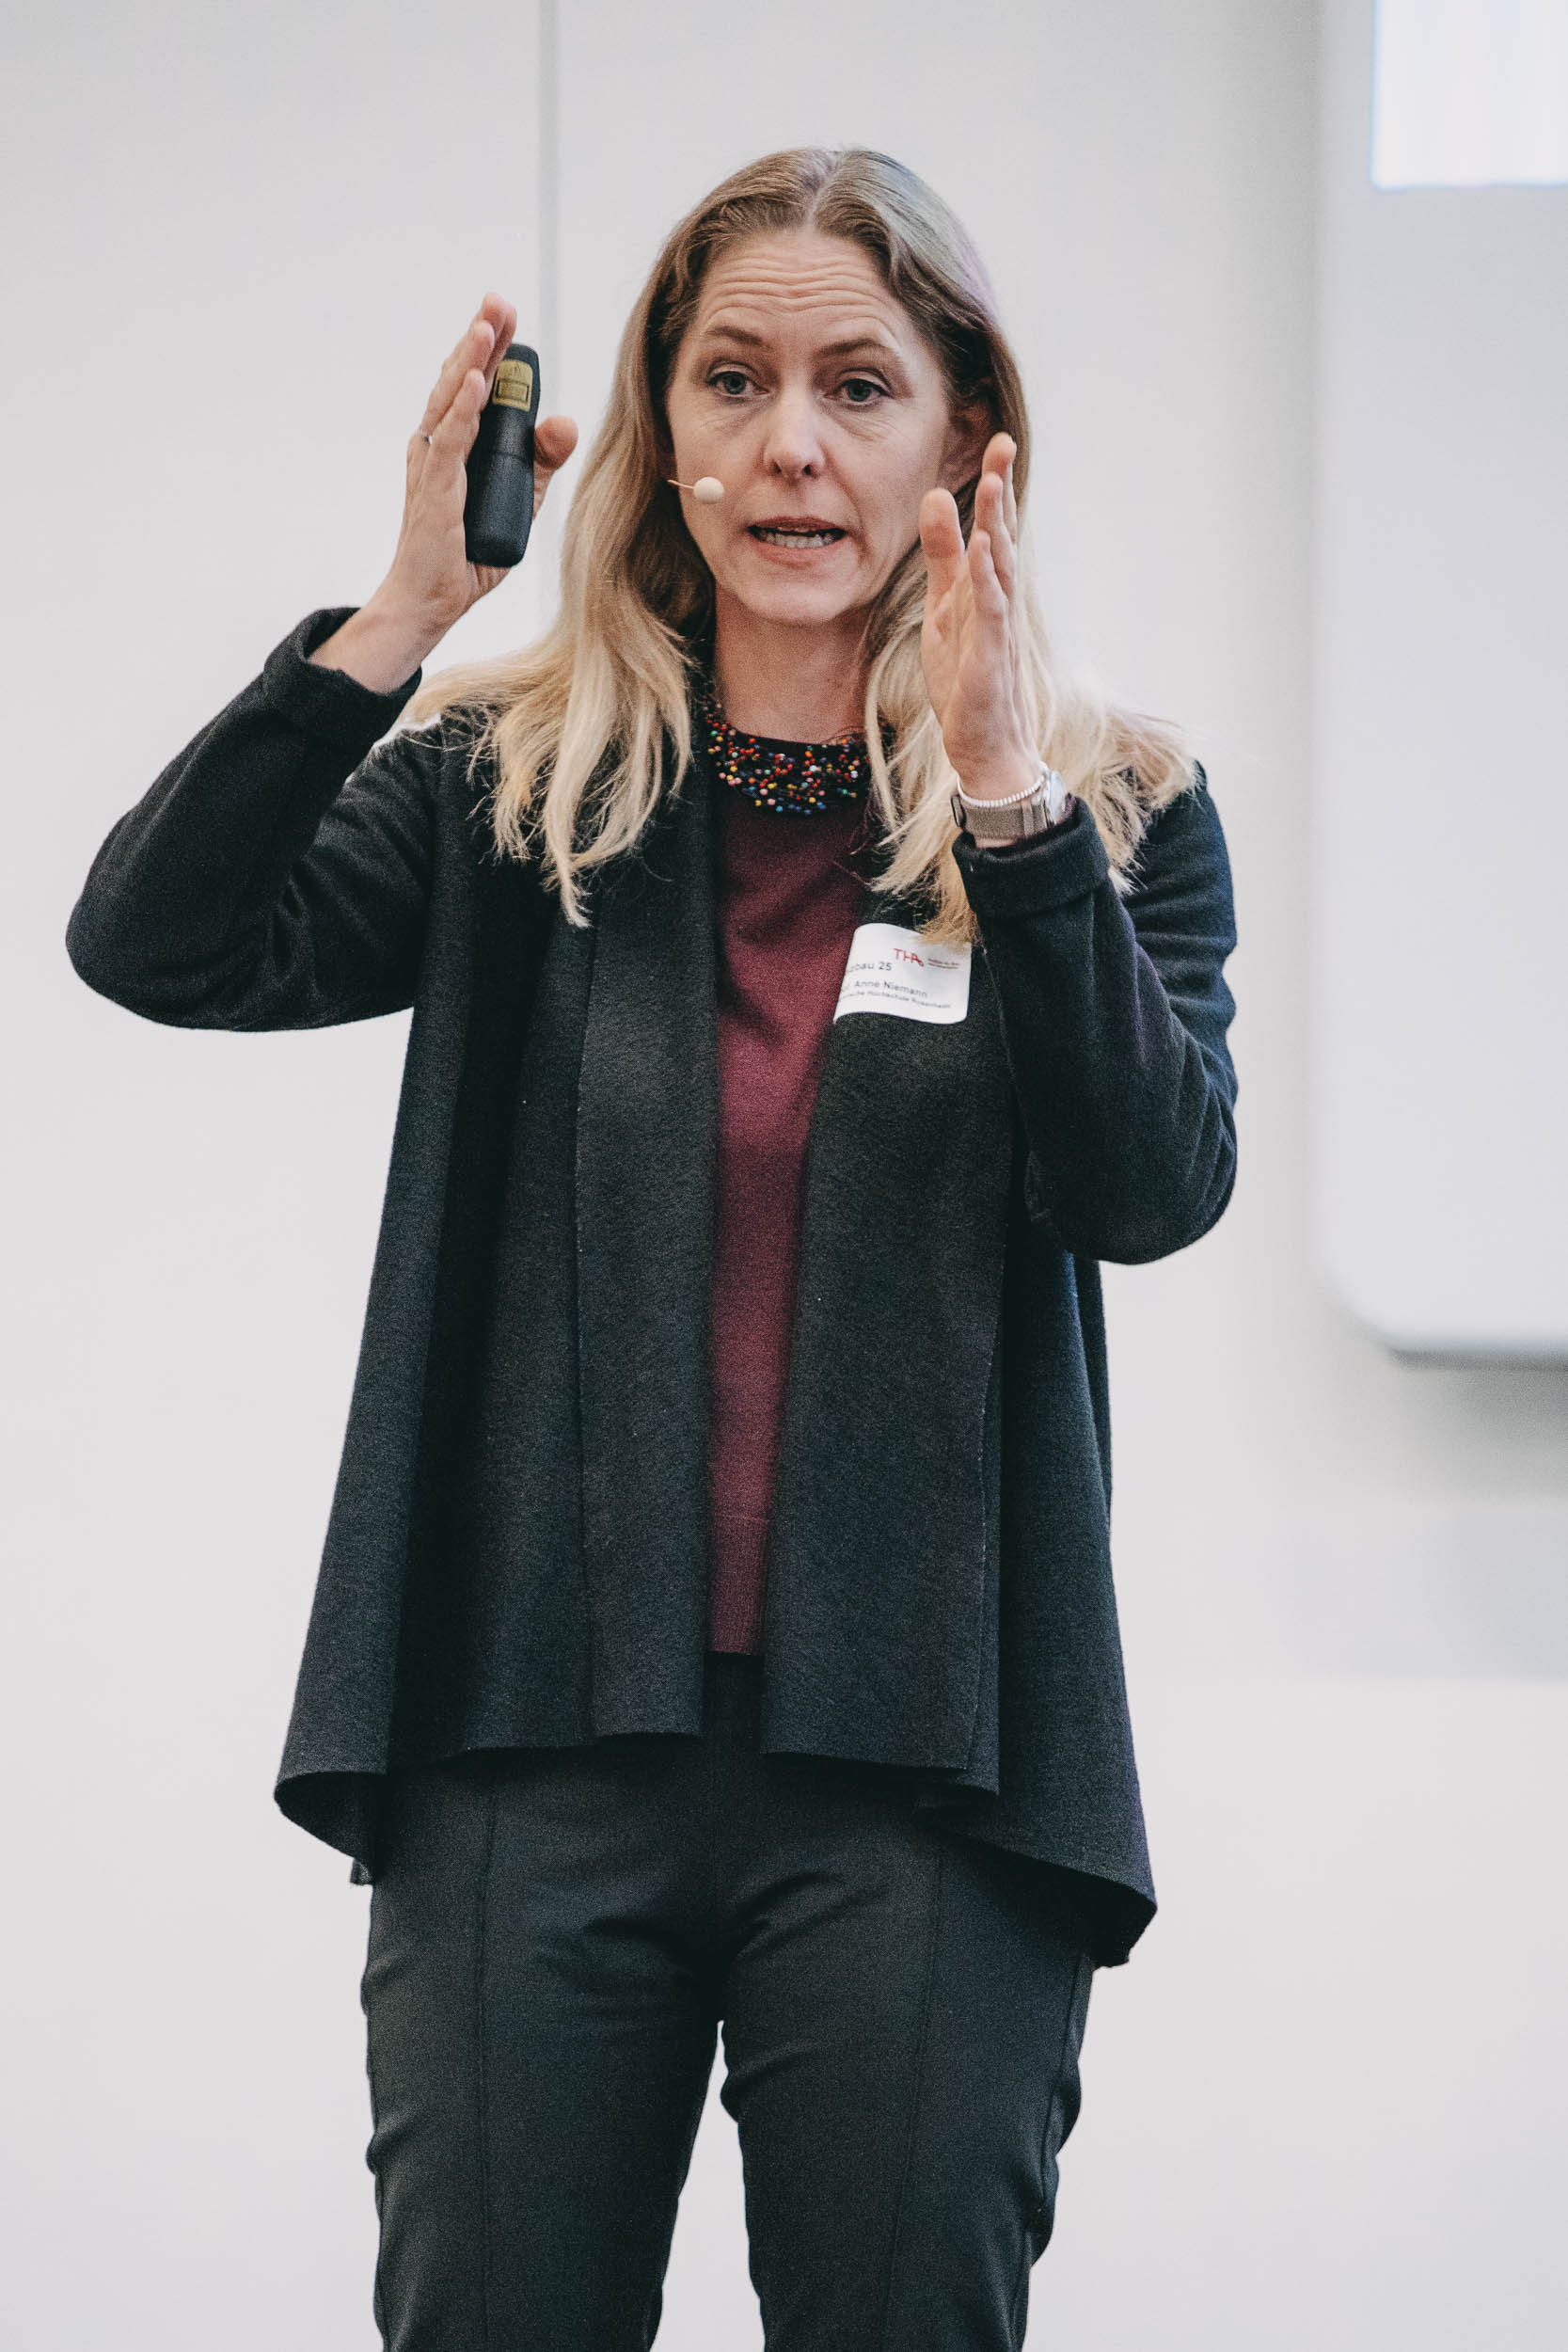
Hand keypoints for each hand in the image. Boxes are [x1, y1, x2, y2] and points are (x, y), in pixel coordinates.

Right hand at [312, 296, 578, 690]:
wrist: (430, 602)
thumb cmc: (466, 553)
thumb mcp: (519, 500)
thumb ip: (541, 462)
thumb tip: (566, 421)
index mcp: (456, 444)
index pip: (474, 385)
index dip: (490, 347)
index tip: (506, 314)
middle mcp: (438, 444)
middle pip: (459, 379)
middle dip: (480, 338)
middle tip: (498, 301)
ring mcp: (433, 464)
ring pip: (451, 400)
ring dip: (471, 359)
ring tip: (487, 325)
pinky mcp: (436, 489)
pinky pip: (450, 441)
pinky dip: (463, 410)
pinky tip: (477, 381)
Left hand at [918, 433, 1036, 798]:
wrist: (985, 745)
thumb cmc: (967, 678)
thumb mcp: (944, 607)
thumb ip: (942, 556)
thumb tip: (933, 497)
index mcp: (984, 588)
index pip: (992, 528)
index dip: (993, 487)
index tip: (996, 442)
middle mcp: (997, 601)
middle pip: (1003, 537)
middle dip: (1002, 492)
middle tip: (1004, 442)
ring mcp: (997, 629)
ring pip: (1001, 569)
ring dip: (998, 526)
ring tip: (994, 483)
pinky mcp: (990, 658)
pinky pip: (991, 613)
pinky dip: (989, 580)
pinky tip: (984, 550)